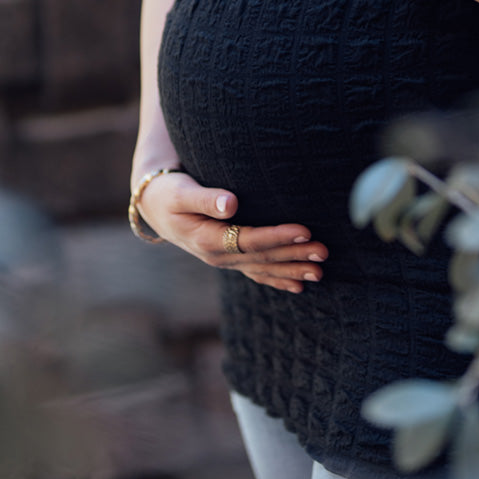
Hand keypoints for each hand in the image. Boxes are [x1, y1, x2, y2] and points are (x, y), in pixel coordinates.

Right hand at [137, 170, 326, 293]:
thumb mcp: (181, 192)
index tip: (305, 230)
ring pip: (263, 269)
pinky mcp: (229, 258)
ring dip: (292, 270)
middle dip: (294, 256)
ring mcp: (224, 261)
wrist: (154, 207)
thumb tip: (230, 203)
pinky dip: (278, 279)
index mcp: (207, 241)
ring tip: (320, 271)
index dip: (278, 237)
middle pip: (262, 258)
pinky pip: (257, 272)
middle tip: (324, 252)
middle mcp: (218, 256)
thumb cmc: (169, 193)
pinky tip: (299, 286)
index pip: (250, 240)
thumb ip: (205, 197)